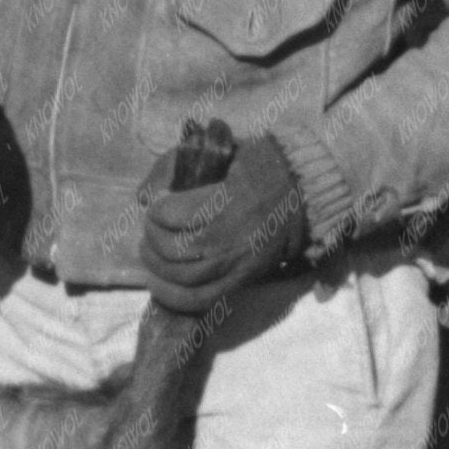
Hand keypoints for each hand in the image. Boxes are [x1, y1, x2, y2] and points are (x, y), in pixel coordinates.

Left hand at [136, 131, 308, 310]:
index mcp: (229, 198)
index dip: (156, 210)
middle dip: (152, 239)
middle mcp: (234, 235)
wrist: (305, 191)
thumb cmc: (260, 165)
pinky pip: (201, 300)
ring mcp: (239, 261)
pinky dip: (172, 296)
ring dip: (157, 267)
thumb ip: (177, 162)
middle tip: (151, 228)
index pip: (173, 215)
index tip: (157, 203)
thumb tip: (143, 195)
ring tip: (151, 252)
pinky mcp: (242, 279)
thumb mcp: (221, 149)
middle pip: (175, 251)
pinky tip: (159, 282)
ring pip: (184, 278)